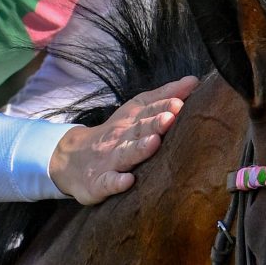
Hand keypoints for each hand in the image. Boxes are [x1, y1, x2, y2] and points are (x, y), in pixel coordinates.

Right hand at [49, 78, 195, 205]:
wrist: (72, 160)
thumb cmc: (116, 136)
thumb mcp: (136, 112)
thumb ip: (164, 97)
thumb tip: (193, 80)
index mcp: (131, 122)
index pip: (148, 111)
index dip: (163, 106)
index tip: (179, 103)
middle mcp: (121, 139)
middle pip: (138, 130)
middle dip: (154, 124)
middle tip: (170, 118)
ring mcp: (109, 161)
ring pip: (126, 154)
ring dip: (139, 149)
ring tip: (153, 143)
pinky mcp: (98, 183)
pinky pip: (107, 183)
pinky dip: (116, 182)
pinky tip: (128, 181)